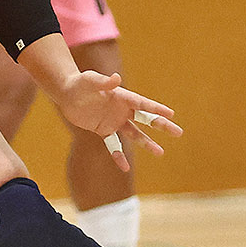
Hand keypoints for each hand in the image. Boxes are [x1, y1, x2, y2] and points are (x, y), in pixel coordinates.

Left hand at [51, 71, 180, 171]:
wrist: (66, 93)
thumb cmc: (80, 82)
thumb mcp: (91, 80)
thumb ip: (104, 82)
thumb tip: (116, 78)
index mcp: (122, 96)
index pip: (143, 104)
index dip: (156, 109)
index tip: (171, 114)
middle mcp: (122, 110)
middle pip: (146, 119)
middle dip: (162, 125)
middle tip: (178, 132)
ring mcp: (114, 121)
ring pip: (134, 134)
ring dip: (147, 143)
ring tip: (161, 152)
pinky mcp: (103, 130)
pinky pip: (113, 145)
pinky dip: (118, 156)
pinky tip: (125, 168)